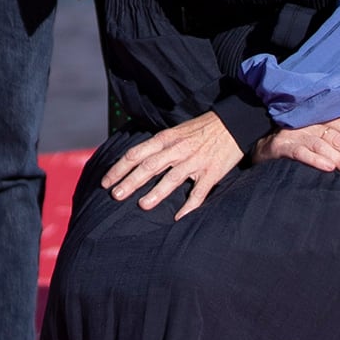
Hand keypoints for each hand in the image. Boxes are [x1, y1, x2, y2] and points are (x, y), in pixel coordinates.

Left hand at [103, 110, 247, 218]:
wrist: (234, 122)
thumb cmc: (202, 128)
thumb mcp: (176, 131)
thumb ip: (158, 146)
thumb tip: (136, 160)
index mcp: (166, 138)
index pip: (136, 154)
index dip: (119, 168)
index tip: (106, 181)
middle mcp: (178, 150)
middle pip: (149, 166)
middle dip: (130, 182)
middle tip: (115, 195)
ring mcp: (195, 162)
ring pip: (171, 179)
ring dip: (156, 193)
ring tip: (142, 205)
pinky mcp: (211, 173)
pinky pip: (198, 192)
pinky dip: (188, 206)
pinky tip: (178, 217)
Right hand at [260, 117, 339, 176]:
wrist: (260, 145)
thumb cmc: (294, 141)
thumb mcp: (318, 133)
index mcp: (321, 120)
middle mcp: (309, 124)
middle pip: (338, 137)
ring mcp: (295, 134)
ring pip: (322, 144)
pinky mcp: (281, 146)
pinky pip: (300, 152)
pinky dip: (315, 159)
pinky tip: (328, 168)